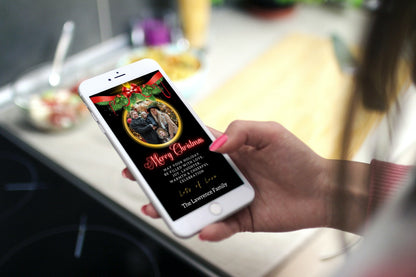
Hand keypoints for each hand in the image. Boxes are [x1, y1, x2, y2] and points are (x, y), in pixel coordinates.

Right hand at [123, 121, 333, 240]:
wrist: (321, 190)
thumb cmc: (298, 158)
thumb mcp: (270, 133)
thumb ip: (240, 131)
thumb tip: (213, 145)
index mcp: (229, 151)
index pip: (192, 147)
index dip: (169, 146)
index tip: (146, 146)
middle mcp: (226, 174)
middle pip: (186, 177)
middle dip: (160, 178)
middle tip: (137, 178)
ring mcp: (231, 197)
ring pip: (196, 204)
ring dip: (175, 207)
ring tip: (156, 209)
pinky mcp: (241, 219)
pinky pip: (221, 226)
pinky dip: (212, 229)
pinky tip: (206, 229)